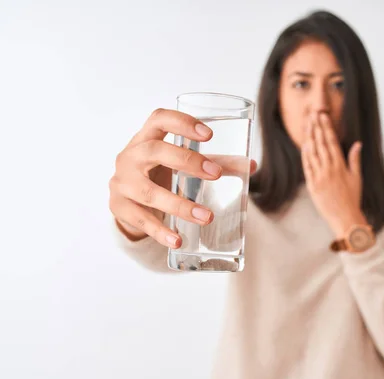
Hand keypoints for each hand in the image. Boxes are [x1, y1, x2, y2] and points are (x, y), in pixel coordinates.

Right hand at [109, 108, 256, 247]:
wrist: (126, 201)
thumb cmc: (159, 174)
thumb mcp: (182, 165)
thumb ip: (215, 163)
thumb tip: (251, 166)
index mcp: (147, 137)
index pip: (159, 119)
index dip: (182, 122)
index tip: (209, 135)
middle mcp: (130, 156)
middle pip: (154, 151)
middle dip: (186, 161)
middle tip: (215, 174)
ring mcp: (121, 182)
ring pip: (148, 191)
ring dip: (179, 205)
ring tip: (206, 217)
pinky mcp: (119, 207)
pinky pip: (140, 220)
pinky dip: (160, 232)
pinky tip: (178, 241)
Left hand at [301, 113, 366, 236]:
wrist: (344, 217)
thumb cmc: (352, 198)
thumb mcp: (357, 178)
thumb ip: (355, 160)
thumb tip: (357, 144)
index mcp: (341, 166)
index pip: (332, 142)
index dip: (326, 127)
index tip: (323, 116)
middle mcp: (329, 169)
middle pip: (321, 144)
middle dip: (316, 127)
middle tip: (312, 114)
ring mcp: (319, 176)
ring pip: (312, 153)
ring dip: (309, 137)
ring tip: (307, 125)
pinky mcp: (312, 185)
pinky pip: (307, 167)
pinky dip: (305, 155)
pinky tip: (304, 145)